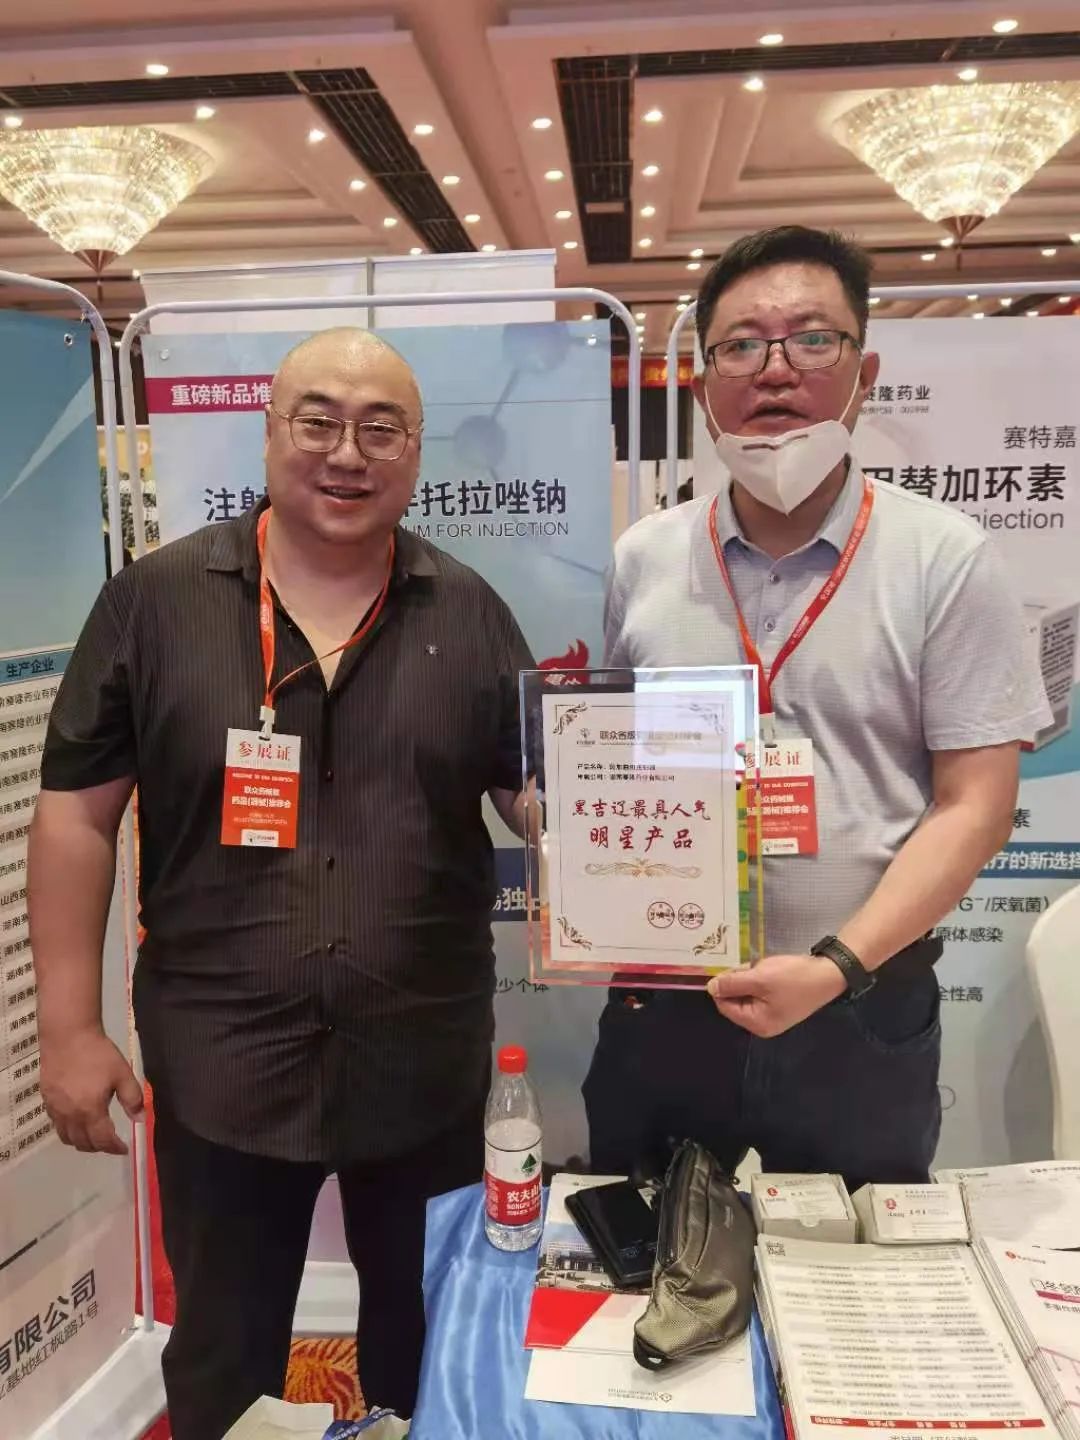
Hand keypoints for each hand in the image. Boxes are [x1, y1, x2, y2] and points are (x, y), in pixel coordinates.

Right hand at [40, 1027, 143, 1154]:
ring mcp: (55, 1109)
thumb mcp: (122, 1073)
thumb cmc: (98, 1054)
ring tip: (94, 1135)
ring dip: (82, 1142)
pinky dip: (69, 1130)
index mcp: (90, 1111)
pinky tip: (77, 1120)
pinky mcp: (46, 1100)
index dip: (114, 1148)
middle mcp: (70, 1116)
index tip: (124, 1148)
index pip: (102, 1140)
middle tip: (110, 1142)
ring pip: (67, 1137)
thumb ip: (132, 1098)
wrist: (67, 1036)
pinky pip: (57, 1125)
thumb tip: (140, 1119)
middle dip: (99, 1147)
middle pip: (83, 1143)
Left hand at [706, 953, 846, 1037]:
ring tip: (764, 967)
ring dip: (750, 977)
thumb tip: (710, 988)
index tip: (731, 968)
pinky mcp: (779, 1002)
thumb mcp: (759, 978)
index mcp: (757, 1023)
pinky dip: (760, 978)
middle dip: (740, 980)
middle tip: (753, 967)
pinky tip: (769, 969)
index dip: (723, 986)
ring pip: (747, 993)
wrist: (829, 973)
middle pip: (735, 1000)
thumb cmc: (794, 978)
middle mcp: (763, 1024)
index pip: (725, 1006)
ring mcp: (772, 1013)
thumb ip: (732, 984)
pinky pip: (759, 991)